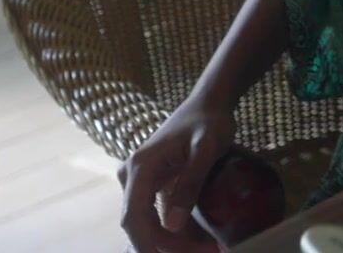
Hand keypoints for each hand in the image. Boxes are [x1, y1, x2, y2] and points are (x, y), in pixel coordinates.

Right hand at [119, 99, 235, 251]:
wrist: (209, 104)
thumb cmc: (209, 122)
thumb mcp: (206, 149)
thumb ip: (190, 183)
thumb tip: (173, 224)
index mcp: (140, 168)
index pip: (133, 217)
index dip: (148, 244)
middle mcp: (133, 177)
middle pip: (141, 224)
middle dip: (167, 246)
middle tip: (206, 252)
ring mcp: (141, 182)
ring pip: (150, 223)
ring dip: (174, 242)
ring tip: (209, 248)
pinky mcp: (153, 185)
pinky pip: (159, 215)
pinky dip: (178, 231)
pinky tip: (201, 239)